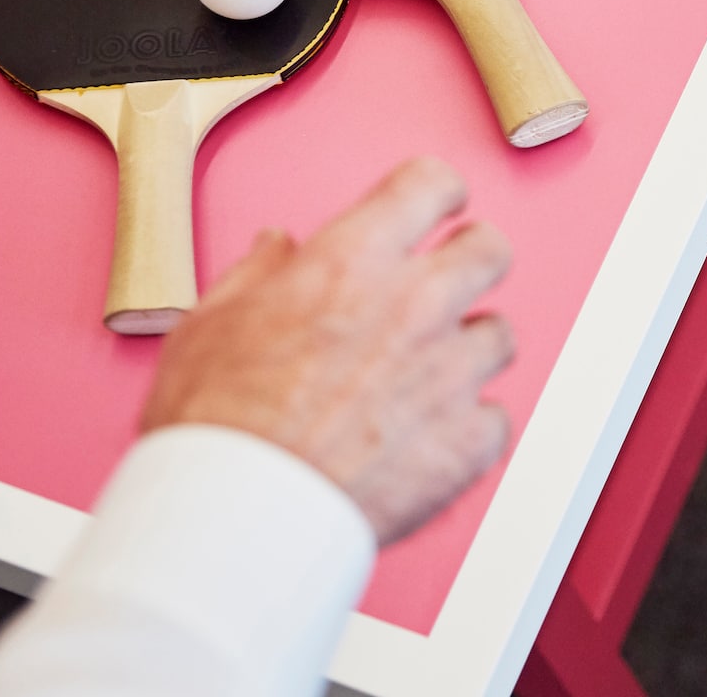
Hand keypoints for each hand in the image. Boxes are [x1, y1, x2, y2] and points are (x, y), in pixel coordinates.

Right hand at [139, 157, 515, 543]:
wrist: (237, 520)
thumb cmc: (213, 429)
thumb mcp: (207, 325)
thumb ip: (257, 275)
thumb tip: (280, 247)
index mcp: (352, 263)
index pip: (428, 185)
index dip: (434, 193)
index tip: (437, 207)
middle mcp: (416, 306)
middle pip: (490, 249)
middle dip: (471, 258)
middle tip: (446, 283)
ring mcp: (451, 372)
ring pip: (499, 335)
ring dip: (467, 349)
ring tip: (421, 379)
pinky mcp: (470, 440)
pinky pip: (494, 417)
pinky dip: (466, 427)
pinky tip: (423, 441)